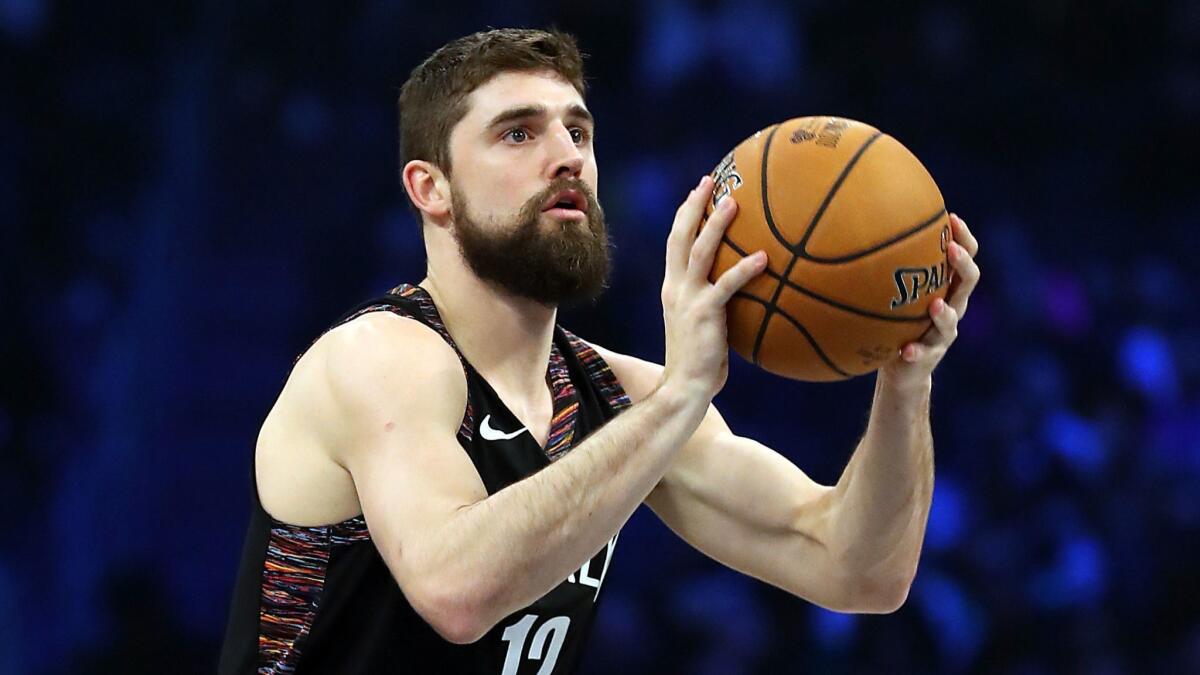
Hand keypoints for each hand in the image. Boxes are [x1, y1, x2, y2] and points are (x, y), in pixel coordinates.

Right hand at [660, 176, 768, 398]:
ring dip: (715, 225)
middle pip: (679, 237)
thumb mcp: (703, 326)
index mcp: (673, 288)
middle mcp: (675, 288)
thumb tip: (747, 292)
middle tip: (709, 180)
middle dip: (693, 206)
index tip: (698, 192)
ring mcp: (687, 299)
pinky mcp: (704, 314)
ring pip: (699, 252)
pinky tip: (763, 258)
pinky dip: (744, 269)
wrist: (684, 388)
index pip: (675, 243)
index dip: (685, 215)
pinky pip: (726, 285)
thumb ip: (715, 304)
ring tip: (734, 202)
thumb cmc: (700, 362)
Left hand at [880, 212, 980, 389]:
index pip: (964, 258)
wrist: (903, 369)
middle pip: (968, 283)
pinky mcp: (928, 357)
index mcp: (946, 287)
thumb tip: (865, 227)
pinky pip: (924, 354)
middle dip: (963, 265)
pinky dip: (916, 351)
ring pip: (950, 321)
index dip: (964, 239)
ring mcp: (942, 334)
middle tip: (952, 250)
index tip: (951, 218)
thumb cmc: (897, 321)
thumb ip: (890, 268)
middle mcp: (951, 307)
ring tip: (934, 305)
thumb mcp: (896, 293)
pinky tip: (905, 349)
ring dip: (944, 313)